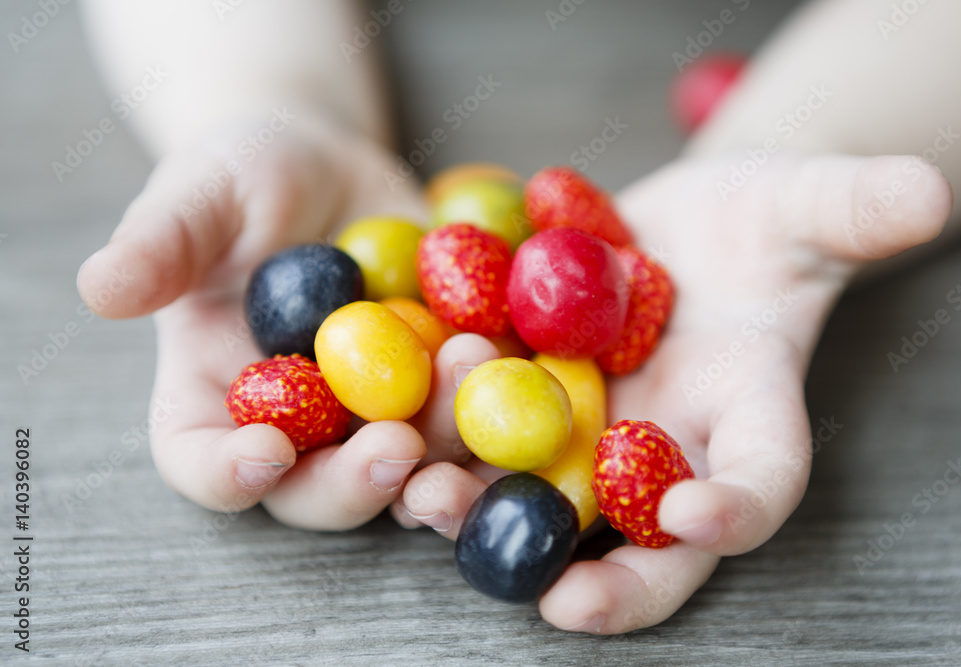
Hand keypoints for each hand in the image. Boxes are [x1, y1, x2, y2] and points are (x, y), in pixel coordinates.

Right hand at [76, 111, 476, 528]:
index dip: (228, 474)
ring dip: (445, 443)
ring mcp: (374, 417)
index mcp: (215, 399)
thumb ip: (160, 243)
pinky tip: (531, 371)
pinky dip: (503, 408)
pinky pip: (477, 418)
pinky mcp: (443, 391)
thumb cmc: (243, 179)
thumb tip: (101, 287)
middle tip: (396, 448)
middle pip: (318, 490)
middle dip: (357, 481)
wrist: (329, 168)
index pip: (203, 463)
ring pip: (411, 465)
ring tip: (470, 369)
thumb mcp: (198, 195)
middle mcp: (297, 430)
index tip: (263, 451)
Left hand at [396, 151, 951, 631]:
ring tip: (434, 509)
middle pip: (634, 532)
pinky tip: (389, 438)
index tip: (699, 516)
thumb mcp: (810, 203)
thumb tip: (928, 190)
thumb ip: (858, 207)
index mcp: (745, 422)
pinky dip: (432, 440)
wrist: (679, 223)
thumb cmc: (761, 220)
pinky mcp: (517, 397)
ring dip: (486, 511)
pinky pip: (472, 433)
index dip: (737, 510)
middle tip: (555, 595)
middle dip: (597, 569)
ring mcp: (586, 432)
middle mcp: (662, 451)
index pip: (760, 484)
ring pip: (536, 494)